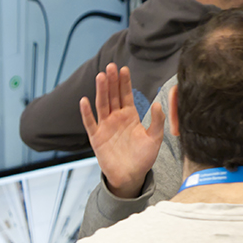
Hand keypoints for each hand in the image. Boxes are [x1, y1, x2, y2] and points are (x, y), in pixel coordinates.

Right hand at [79, 64, 163, 198]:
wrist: (131, 177)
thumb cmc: (143, 158)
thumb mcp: (154, 139)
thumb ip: (157, 121)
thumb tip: (158, 103)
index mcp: (130, 116)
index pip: (126, 95)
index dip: (124, 82)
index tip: (124, 69)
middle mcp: (116, 118)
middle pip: (113, 96)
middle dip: (112, 81)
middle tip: (111, 66)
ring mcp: (105, 127)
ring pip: (102, 105)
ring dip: (101, 91)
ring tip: (101, 76)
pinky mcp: (97, 138)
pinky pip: (90, 123)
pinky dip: (86, 113)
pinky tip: (84, 100)